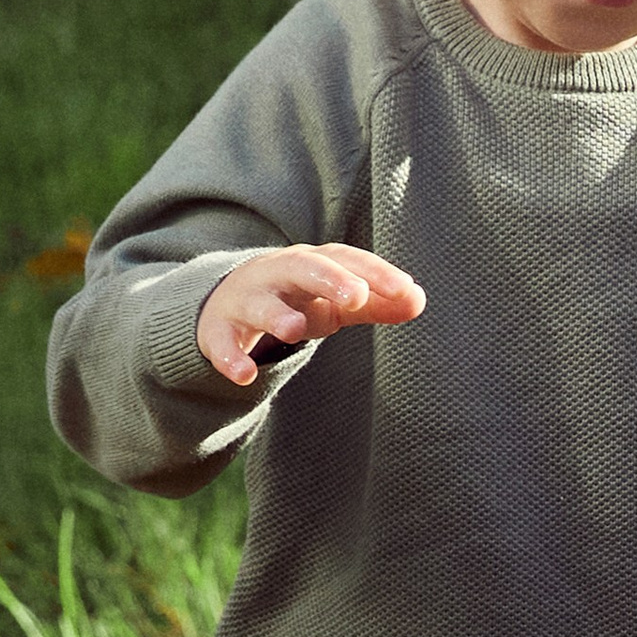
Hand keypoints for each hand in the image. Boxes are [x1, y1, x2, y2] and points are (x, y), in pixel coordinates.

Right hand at [195, 244, 425, 384]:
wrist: (226, 301)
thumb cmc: (296, 298)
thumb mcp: (335, 300)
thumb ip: (375, 303)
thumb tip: (418, 300)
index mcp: (312, 264)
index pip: (346, 260)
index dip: (376, 273)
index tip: (406, 289)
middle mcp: (277, 275)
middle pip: (302, 268)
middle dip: (328, 279)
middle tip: (356, 297)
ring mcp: (245, 301)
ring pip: (259, 304)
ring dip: (276, 314)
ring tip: (295, 329)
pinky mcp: (218, 331)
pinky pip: (222, 343)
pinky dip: (230, 358)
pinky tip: (244, 376)